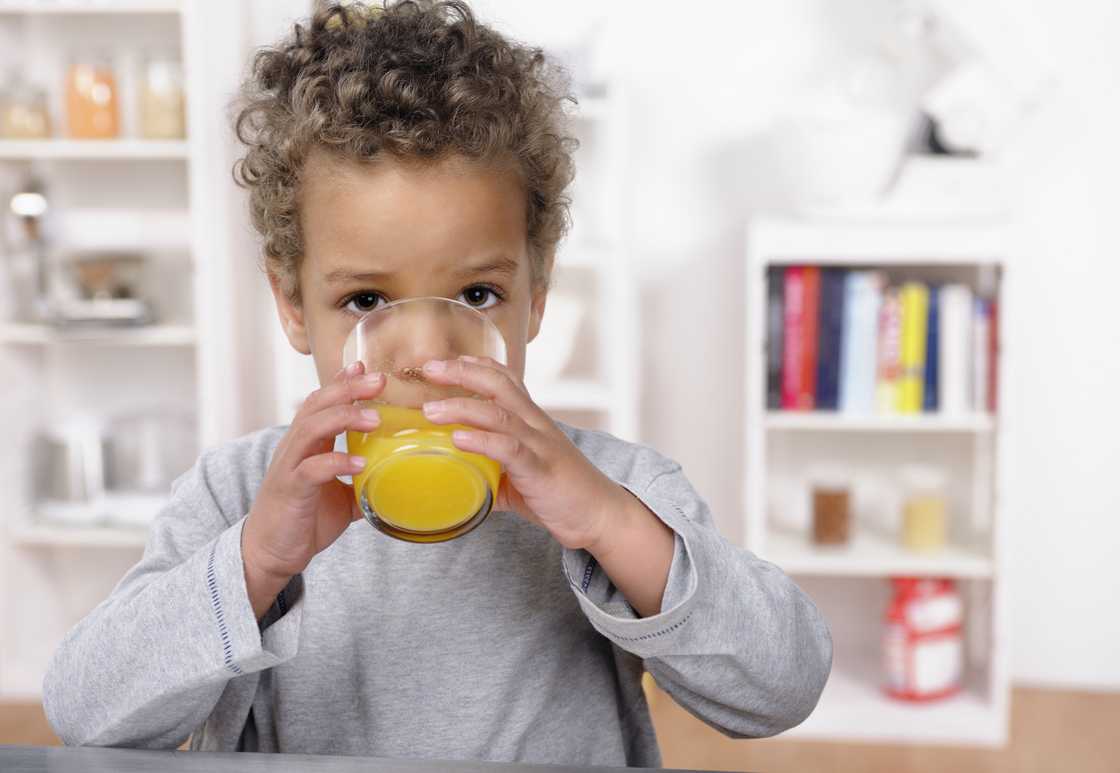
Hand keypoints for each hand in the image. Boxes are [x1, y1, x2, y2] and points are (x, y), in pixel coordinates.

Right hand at [241, 360, 384, 617]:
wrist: (270, 553)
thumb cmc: (304, 519)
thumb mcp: (341, 497)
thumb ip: (362, 482)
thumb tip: (397, 480)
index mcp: (307, 444)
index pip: (321, 402)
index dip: (341, 382)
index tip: (366, 367)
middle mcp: (295, 448)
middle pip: (317, 405)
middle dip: (348, 389)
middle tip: (379, 380)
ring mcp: (289, 467)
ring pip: (311, 429)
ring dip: (343, 418)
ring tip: (375, 419)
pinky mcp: (289, 490)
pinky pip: (311, 469)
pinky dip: (335, 463)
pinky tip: (360, 464)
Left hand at [419, 355, 630, 551]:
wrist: (601, 514)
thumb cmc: (562, 493)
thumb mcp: (522, 474)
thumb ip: (492, 469)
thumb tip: (458, 474)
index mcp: (532, 421)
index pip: (506, 379)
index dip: (476, 365)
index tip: (445, 361)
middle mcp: (536, 424)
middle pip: (498, 384)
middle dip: (461, 372)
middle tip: (428, 369)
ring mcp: (539, 445)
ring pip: (499, 414)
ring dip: (461, 407)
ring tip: (431, 411)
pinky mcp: (540, 470)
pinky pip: (509, 449)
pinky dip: (481, 441)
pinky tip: (458, 439)